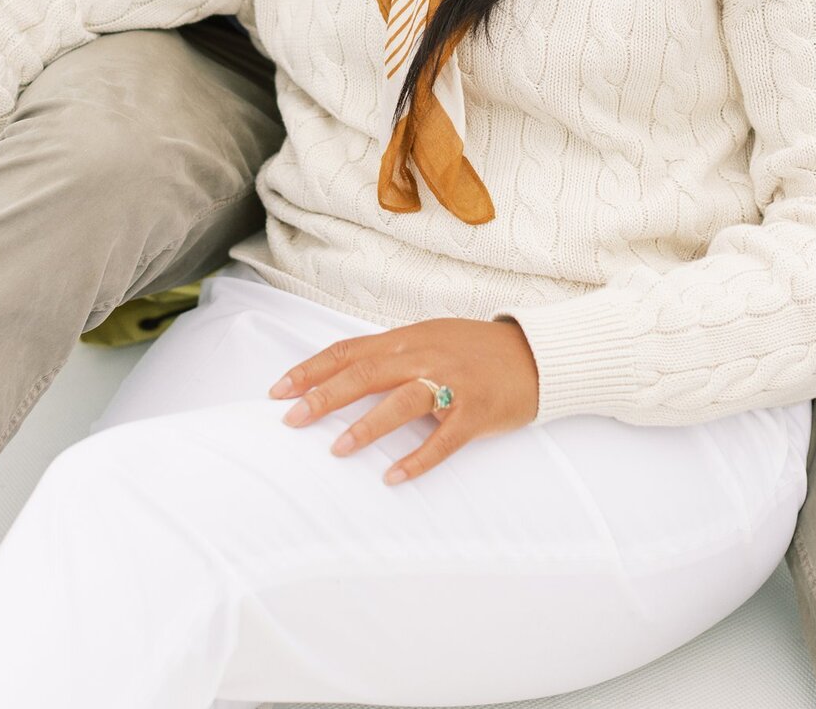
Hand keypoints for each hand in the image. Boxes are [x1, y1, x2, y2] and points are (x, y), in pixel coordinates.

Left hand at [269, 317, 538, 483]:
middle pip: (364, 373)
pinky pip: (443, 438)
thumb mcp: (429, 338)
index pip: (348, 351)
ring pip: (400, 401)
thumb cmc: (476, 350)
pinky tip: (394, 478)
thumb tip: (344, 373)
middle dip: (324, 396)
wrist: (536, 355)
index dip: (311, 369)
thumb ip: (391, 353)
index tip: (279, 390)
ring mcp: (451, 382)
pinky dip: (418, 459)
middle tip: (291, 419)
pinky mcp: (476, 411)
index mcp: (407, 337)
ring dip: (366, 426)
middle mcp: (424, 355)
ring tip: (336, 449)